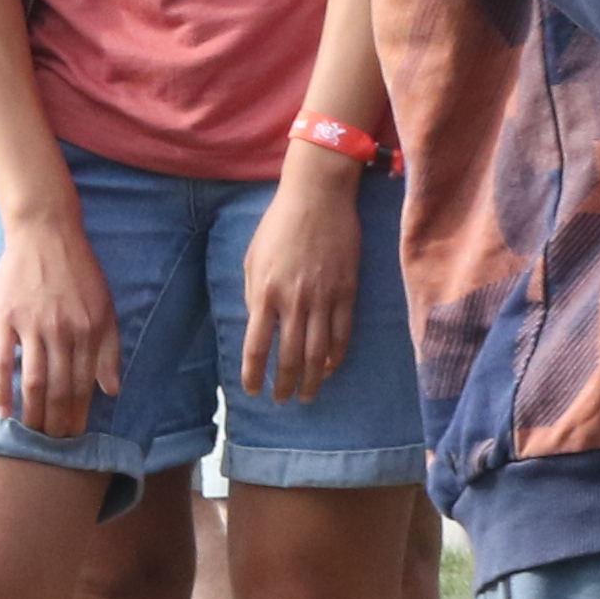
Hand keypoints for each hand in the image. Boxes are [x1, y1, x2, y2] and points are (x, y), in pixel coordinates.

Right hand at [0, 193, 121, 444]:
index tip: (76, 434)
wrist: (46, 233)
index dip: (80, 413)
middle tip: (54, 443)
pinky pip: (3, 363)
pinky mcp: (6, 320)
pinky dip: (2, 392)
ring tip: (33, 435)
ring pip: (33, 383)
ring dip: (34, 414)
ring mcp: (33, 327)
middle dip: (58, 421)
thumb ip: (109, 349)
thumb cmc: (79, 271)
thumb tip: (112, 390)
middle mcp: (64, 333)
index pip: (85, 384)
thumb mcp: (106, 307)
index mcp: (91, 331)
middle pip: (60, 389)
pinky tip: (4, 413)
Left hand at [242, 144, 368, 406]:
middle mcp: (294, 301)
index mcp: (265, 293)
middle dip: (285, 384)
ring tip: (307, 394)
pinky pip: (342, 333)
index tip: (252, 391)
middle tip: (283, 401)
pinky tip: (330, 368)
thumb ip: (255, 295)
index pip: (256, 347)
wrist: (318, 197)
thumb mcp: (253, 258)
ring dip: (312, 379)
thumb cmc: (279, 225)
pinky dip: (336, 355)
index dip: (254, 375)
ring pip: (318, 352)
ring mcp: (324, 298)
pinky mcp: (347, 291)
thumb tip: (260, 325)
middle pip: (290, 357)